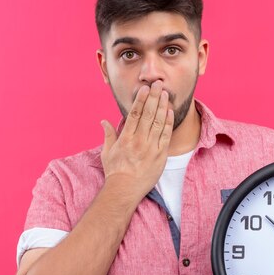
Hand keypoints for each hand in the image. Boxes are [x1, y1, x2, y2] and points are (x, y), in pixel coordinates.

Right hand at [100, 81, 173, 200]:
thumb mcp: (107, 152)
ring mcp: (151, 147)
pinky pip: (166, 135)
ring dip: (162, 106)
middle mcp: (139, 140)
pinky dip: (168, 122)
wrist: (125, 190)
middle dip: (154, 97)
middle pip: (148, 114)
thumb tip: (103, 121)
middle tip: (158, 84)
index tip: (145, 89)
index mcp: (125, 138)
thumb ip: (108, 135)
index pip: (134, 114)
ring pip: (158, 122)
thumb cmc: (115, 171)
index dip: (140, 99)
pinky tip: (169, 111)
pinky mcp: (160, 155)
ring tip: (165, 93)